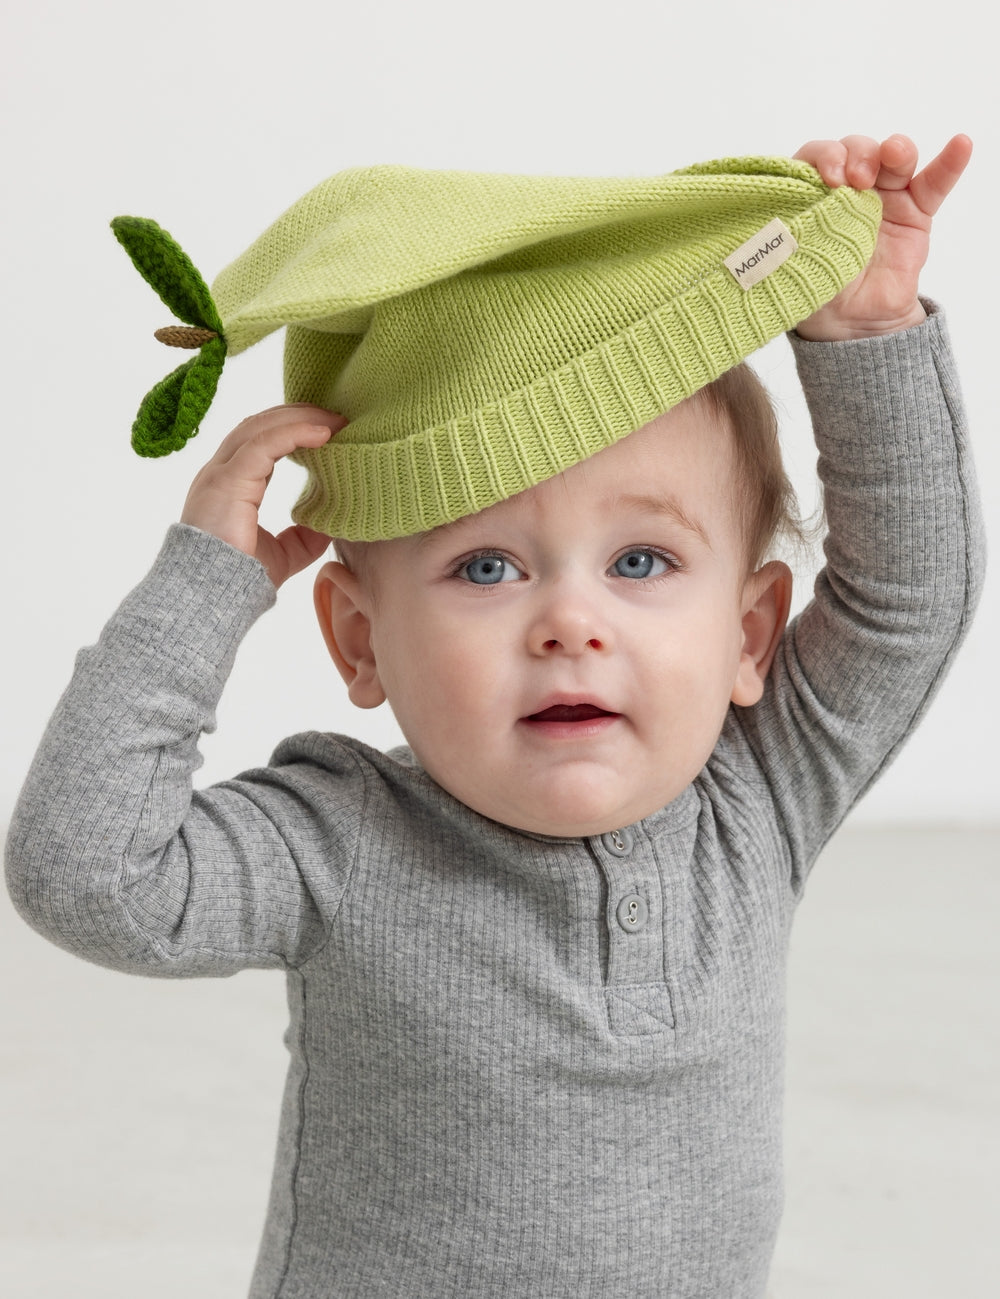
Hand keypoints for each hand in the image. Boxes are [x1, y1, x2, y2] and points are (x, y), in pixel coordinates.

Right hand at [180, 405, 345, 587]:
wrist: (209, 599)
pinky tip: (322, 433)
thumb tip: (330, 526)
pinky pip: (263, 445)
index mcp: (229, 485)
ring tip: (335, 418)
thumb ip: (302, 538)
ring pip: (259, 428)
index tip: (328, 428)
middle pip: (258, 425)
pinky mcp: (227, 482)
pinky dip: (294, 433)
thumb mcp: (281, 554)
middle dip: (297, 414)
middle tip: (337, 414)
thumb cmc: (237, 580)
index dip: (292, 429)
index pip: (259, 441)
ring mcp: (219, 475)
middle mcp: (220, 473)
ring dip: (300, 418)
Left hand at [793, 133, 972, 340]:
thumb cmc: (816, 287)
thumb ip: (793, 232)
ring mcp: (884, 196)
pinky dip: (949, 163)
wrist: (851, 324)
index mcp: (812, 193)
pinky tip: (961, 145)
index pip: (814, 158)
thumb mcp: (795, 260)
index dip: (821, 157)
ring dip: (895, 150)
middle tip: (855, 180)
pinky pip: (935, 182)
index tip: (827, 176)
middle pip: (855, 150)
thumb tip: (784, 215)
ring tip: (894, 156)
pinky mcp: (915, 212)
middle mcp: (847, 188)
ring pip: (893, 158)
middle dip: (857, 155)